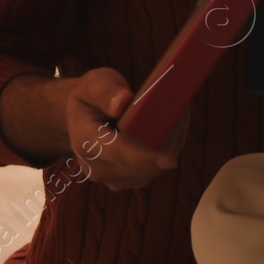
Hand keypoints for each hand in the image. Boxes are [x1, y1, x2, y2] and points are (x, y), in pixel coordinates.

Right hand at [67, 67, 187, 190]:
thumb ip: (104, 91)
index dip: (144, 157)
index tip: (170, 160)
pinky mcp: (129, 179)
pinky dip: (169, 146)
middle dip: (167, 139)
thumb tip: (122, 103)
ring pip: (154, 167)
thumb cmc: (90, 97)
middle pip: (142, 163)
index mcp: (85, 141)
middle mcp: (97, 167)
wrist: (82, 119)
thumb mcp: (93, 83)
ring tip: (176, 110)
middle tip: (181, 108)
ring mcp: (114, 178)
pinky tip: (173, 123)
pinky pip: (156, 166)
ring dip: (170, 141)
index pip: (117, 153)